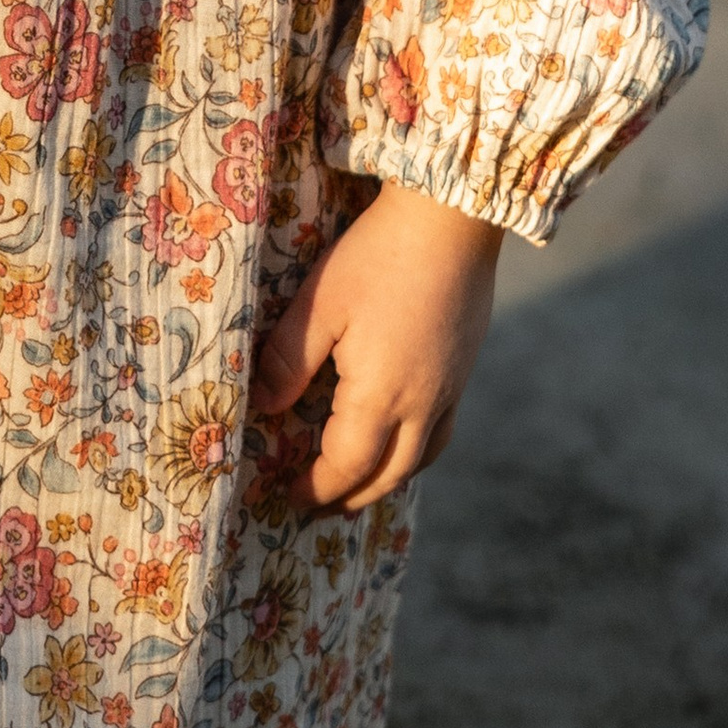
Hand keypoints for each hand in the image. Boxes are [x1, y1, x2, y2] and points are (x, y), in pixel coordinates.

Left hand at [252, 179, 503, 509]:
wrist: (451, 220)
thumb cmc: (377, 258)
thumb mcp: (319, 305)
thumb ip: (287, 361)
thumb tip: (263, 408)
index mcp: (382, 397)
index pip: (346, 465)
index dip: (317, 486)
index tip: (290, 497)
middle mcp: (423, 404)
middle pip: (390, 474)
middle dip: (354, 497)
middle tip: (324, 508)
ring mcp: (450, 387)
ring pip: (422, 457)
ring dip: (389, 480)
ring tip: (365, 486)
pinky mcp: (465, 365)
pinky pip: (443, 430)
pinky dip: (419, 451)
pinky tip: (407, 435)